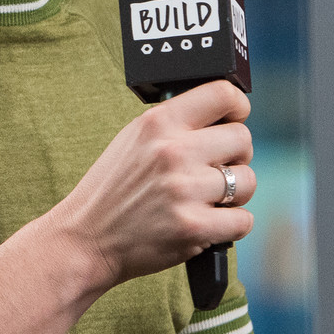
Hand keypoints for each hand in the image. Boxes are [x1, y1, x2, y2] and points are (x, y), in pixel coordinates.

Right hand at [49, 81, 256, 293]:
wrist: (86, 239)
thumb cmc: (113, 190)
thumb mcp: (133, 140)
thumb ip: (174, 124)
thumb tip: (223, 116)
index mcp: (157, 123)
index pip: (222, 94)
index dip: (237, 107)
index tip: (234, 119)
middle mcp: (172, 151)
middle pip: (242, 139)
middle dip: (236, 156)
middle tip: (215, 169)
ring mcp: (184, 190)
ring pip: (247, 181)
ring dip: (235, 194)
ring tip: (208, 200)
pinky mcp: (193, 227)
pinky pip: (243, 220)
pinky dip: (231, 226)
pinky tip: (207, 224)